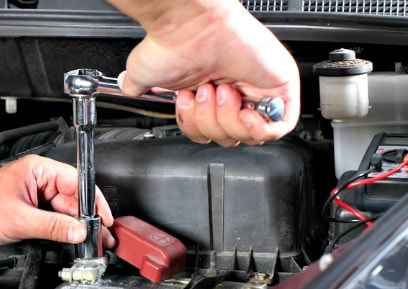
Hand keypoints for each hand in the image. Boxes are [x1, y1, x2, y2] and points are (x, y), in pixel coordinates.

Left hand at [0, 155, 115, 247]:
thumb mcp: (20, 220)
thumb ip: (53, 226)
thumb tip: (79, 231)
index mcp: (38, 169)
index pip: (77, 181)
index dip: (94, 201)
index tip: (104, 219)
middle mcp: (38, 178)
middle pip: (73, 197)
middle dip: (86, 218)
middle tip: (100, 237)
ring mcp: (34, 193)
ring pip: (64, 209)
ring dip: (75, 225)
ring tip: (88, 241)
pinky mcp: (29, 207)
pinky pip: (52, 216)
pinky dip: (62, 228)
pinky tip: (70, 239)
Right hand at [112, 0, 299, 145]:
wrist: (190, 26)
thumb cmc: (171, 44)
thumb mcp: (144, 74)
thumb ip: (138, 88)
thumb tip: (130, 91)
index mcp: (209, 92)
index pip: (211, 132)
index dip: (197, 128)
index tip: (187, 103)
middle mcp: (234, 91)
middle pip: (230, 139)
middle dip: (210, 122)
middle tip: (203, 93)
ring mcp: (258, 90)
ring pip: (250, 136)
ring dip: (227, 119)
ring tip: (218, 90)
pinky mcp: (280, 87)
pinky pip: (277, 128)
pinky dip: (256, 128)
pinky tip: (240, 110)